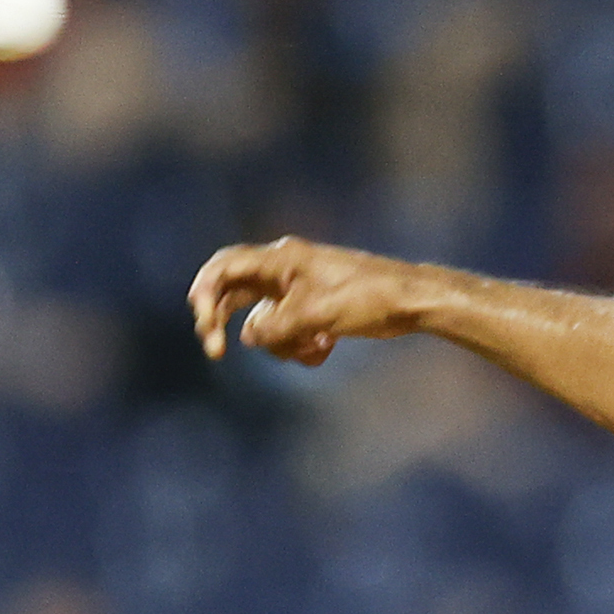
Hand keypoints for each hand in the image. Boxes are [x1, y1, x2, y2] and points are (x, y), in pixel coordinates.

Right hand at [186, 236, 423, 365]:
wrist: (410, 302)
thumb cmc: (366, 298)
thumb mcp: (313, 315)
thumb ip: (273, 327)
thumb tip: (250, 338)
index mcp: (280, 260)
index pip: (223, 268)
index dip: (203, 293)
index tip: (205, 327)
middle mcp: (285, 272)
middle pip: (235, 297)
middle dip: (226, 325)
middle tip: (217, 353)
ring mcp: (300, 292)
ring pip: (266, 323)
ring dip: (281, 343)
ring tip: (315, 345)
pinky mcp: (317, 311)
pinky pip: (291, 333)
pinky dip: (302, 346)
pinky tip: (327, 348)